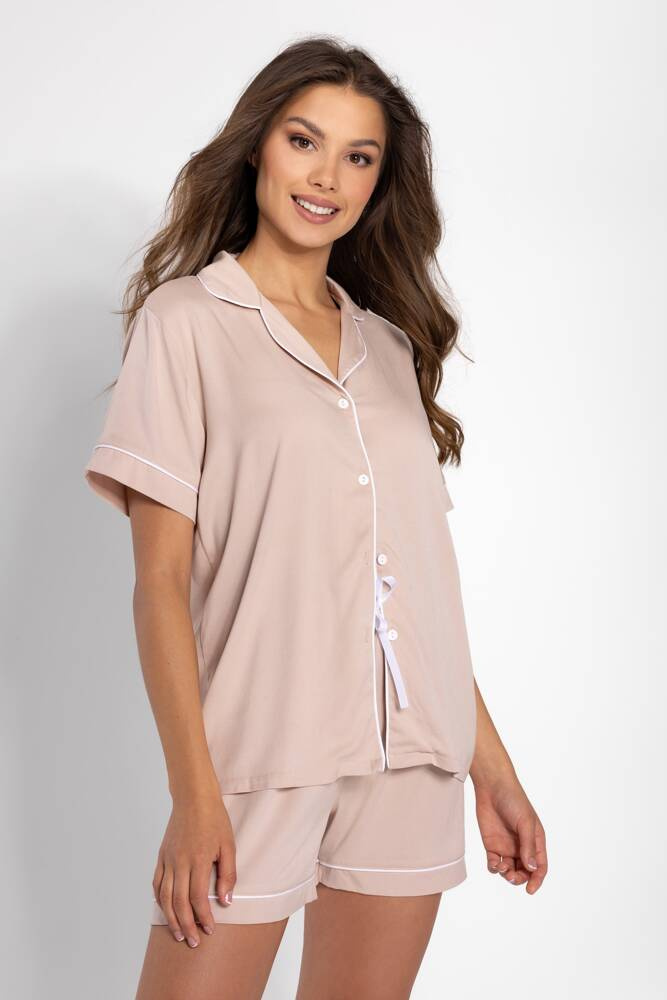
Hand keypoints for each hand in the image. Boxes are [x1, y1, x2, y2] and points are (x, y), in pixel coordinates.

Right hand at [152, 792, 236, 945]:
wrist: (194, 797)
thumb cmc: (215, 819)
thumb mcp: (229, 845)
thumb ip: (227, 874)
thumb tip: (226, 901)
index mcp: (198, 860)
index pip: (198, 897)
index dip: (203, 917)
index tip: (210, 930)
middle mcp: (179, 862)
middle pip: (178, 902)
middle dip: (186, 925)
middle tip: (194, 942)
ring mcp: (168, 859)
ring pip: (164, 896)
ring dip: (170, 918)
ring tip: (179, 934)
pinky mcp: (161, 855)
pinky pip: (157, 882)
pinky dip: (159, 899)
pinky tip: (165, 910)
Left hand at [473, 775, 547, 893]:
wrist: (492, 787)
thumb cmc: (514, 800)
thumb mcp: (525, 823)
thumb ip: (528, 846)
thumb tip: (532, 868)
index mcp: (535, 841)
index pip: (539, 866)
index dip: (537, 880)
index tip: (530, 890)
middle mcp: (522, 846)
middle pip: (524, 872)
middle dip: (519, 878)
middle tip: (512, 877)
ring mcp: (507, 847)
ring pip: (509, 870)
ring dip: (506, 874)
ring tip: (502, 867)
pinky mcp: (492, 845)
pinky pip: (494, 863)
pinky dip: (494, 868)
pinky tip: (494, 863)